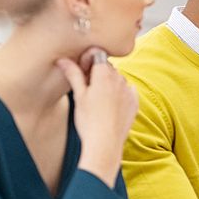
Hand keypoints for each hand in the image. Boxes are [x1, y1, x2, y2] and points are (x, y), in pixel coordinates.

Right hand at [56, 47, 136, 184]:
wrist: (105, 143)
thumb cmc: (88, 120)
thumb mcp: (78, 95)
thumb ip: (73, 74)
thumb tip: (63, 60)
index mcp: (104, 74)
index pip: (97, 54)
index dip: (88, 61)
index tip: (81, 72)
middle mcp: (120, 79)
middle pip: (107, 67)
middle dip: (97, 73)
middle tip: (86, 88)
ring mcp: (129, 90)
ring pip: (117, 79)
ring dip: (109, 83)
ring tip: (98, 101)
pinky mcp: (135, 102)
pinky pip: (127, 91)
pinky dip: (119, 94)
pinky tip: (110, 106)